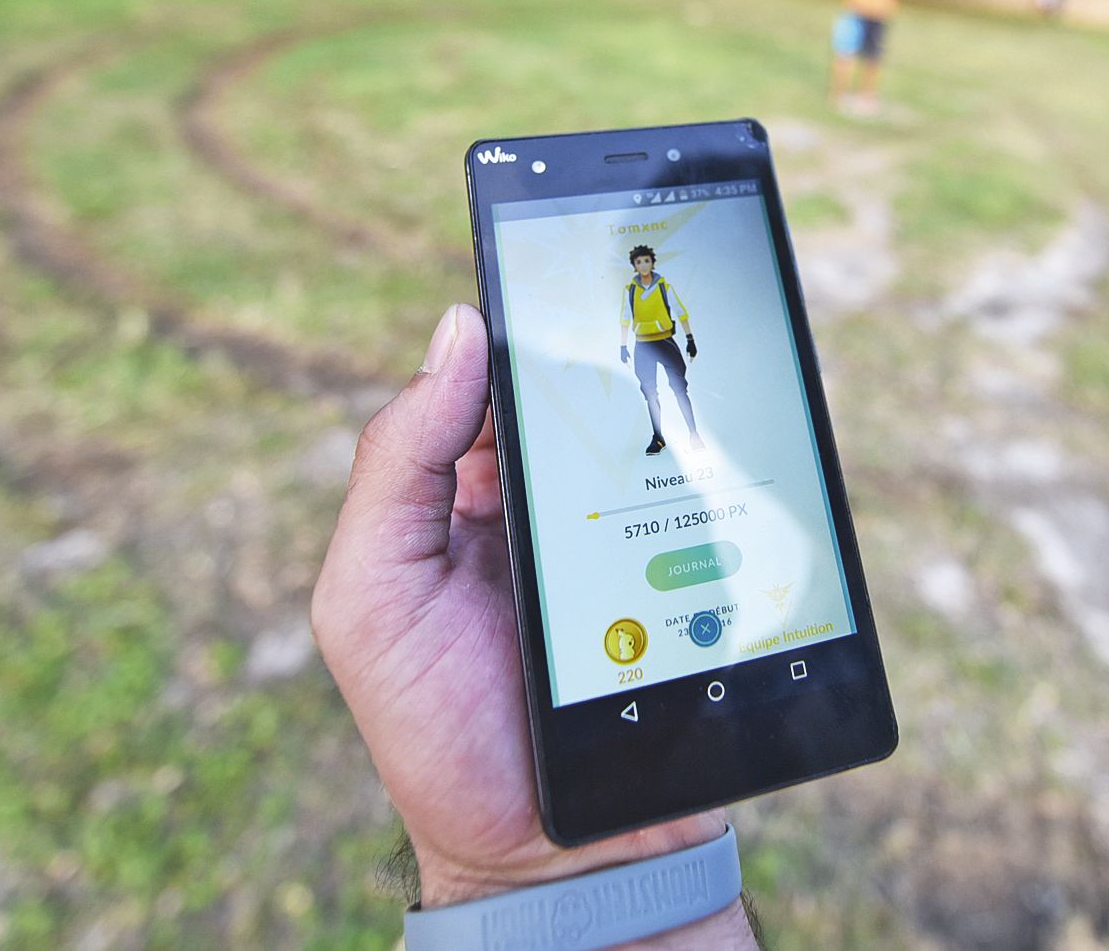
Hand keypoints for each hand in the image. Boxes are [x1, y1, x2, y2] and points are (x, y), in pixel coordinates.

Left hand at [312, 305, 755, 944]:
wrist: (547, 859)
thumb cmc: (435, 728)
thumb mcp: (369, 593)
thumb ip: (396, 463)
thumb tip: (459, 326)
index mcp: (467, 491)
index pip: (500, 373)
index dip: (527, 311)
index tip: (560, 249)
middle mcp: (550, 504)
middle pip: (594, 393)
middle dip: (619, 348)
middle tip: (647, 302)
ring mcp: (628, 537)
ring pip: (664, 437)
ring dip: (685, 406)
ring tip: (696, 369)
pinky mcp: (695, 578)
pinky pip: (717, 505)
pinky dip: (731, 473)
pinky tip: (739, 450)